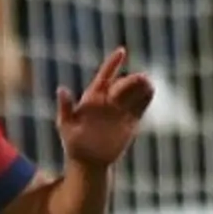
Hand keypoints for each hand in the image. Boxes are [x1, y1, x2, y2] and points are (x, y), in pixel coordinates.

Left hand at [57, 47, 154, 167]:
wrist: (88, 161)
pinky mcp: (130, 123)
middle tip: (141, 78)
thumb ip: (65, 107)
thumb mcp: (65, 125)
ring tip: (149, 83)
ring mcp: (120, 111)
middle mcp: (108, 101)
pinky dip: (145, 100)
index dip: (113, 64)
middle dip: (131, 80)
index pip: (105, 76)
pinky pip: (140, 108)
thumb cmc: (73, 142)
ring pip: (134, 94)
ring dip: (142, 87)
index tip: (122, 51)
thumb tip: (61, 89)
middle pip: (122, 85)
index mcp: (93, 98)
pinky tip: (151, 92)